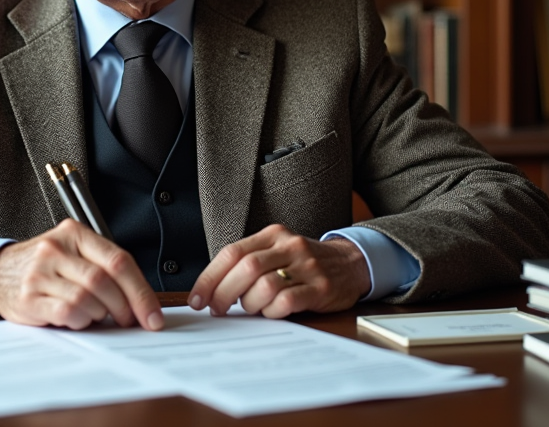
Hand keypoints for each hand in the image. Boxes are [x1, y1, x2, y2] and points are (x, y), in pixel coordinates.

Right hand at [0, 219, 163, 330]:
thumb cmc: (45, 266)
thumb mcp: (73, 253)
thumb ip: (104, 267)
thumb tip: (142, 301)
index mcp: (74, 233)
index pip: (118, 261)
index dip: (141, 292)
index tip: (152, 315)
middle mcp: (56, 248)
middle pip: (105, 281)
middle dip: (125, 307)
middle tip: (128, 320)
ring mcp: (40, 272)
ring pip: (87, 299)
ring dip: (99, 314)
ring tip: (94, 314)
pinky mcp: (29, 297)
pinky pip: (67, 313)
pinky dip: (79, 321)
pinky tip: (77, 318)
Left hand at [187, 224, 370, 318]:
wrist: (351, 264)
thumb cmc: (303, 264)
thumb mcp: (277, 253)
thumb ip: (249, 264)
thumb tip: (212, 290)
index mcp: (272, 235)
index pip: (232, 253)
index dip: (210, 278)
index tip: (197, 298)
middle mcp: (288, 246)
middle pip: (245, 268)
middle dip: (224, 293)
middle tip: (218, 309)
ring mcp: (306, 266)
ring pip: (264, 286)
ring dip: (250, 304)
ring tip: (252, 309)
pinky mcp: (320, 287)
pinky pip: (287, 301)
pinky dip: (272, 311)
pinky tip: (272, 312)